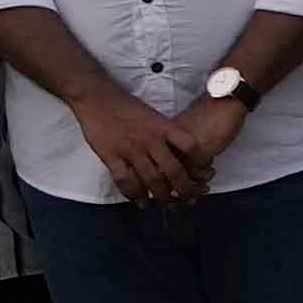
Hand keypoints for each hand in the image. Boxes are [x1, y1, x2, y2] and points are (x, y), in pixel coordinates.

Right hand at [66, 77, 208, 207]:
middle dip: (185, 189)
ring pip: (152, 179)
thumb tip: (182, 151)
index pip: (190, 146)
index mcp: (163, 127)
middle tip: (190, 199)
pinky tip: (140, 201)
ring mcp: (130, 149)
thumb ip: (166, 133)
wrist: (97, 97)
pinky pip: (125, 180)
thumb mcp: (154, 115)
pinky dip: (134, 194)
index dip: (201, 161)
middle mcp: (150, 140)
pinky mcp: (111, 156)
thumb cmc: (127, 106)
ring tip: (167, 204)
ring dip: (161, 196)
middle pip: (174, 170)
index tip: (205, 172)